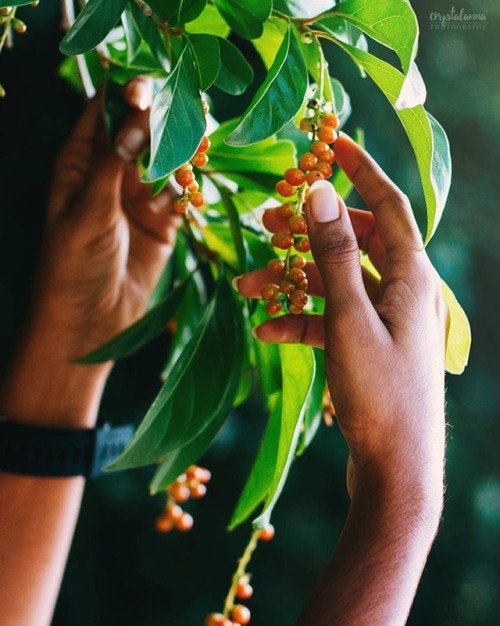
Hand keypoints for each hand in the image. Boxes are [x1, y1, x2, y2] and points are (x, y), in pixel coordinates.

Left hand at [34, 76, 179, 357]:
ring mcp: (138, 197)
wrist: (90, 322)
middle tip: (185, 115)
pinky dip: (189, 188)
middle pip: (141, 129)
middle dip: (161, 119)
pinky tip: (191, 189)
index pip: (104, 112)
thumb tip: (136, 118)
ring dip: (181, 152)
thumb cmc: (73, 265)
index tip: (149, 87)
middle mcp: (111, 173)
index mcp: (79, 162)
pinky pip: (181, 193)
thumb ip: (112, 162)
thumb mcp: (88, 209)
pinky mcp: (163, 222)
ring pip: (166, 159)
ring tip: (195, 150)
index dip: (126, 93)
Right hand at [236, 135, 446, 510]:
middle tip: (266, 220)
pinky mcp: (365, 346)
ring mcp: (383, 320)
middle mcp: (403, 292)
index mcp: (413, 277)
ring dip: (292, 280)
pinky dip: (299, 319)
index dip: (362, 170)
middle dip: (310, 231)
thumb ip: (335, 255)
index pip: (390, 205)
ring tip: (246, 282)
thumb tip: (319, 193)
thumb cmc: (380, 394)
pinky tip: (265, 327)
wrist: (394, 470)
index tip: (333, 142)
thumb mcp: (350, 318)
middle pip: (355, 241)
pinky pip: (329, 319)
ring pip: (334, 282)